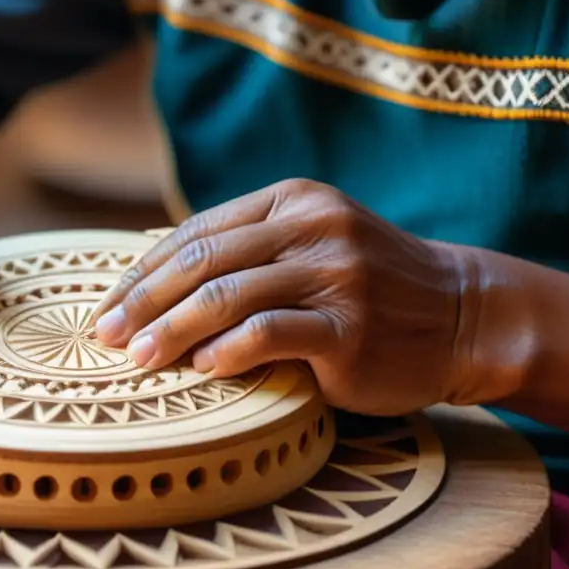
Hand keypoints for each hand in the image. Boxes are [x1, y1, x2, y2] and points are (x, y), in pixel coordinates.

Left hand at [89, 179, 468, 415]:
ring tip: (137, 358)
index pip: (197, 232)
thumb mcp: (311, 241)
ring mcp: (334, 274)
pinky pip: (270, 334)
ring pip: (227, 295)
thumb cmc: (370, 285)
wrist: (463, 315)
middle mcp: (311, 226)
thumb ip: (246, 247)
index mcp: (291, 200)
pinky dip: (226, 351)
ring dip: (171, 330)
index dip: (144, 271)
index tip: (108, 306)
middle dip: (143, 300)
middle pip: (202, 261)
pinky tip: (200, 368)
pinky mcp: (349, 325)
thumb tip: (152, 271)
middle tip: (105, 334)